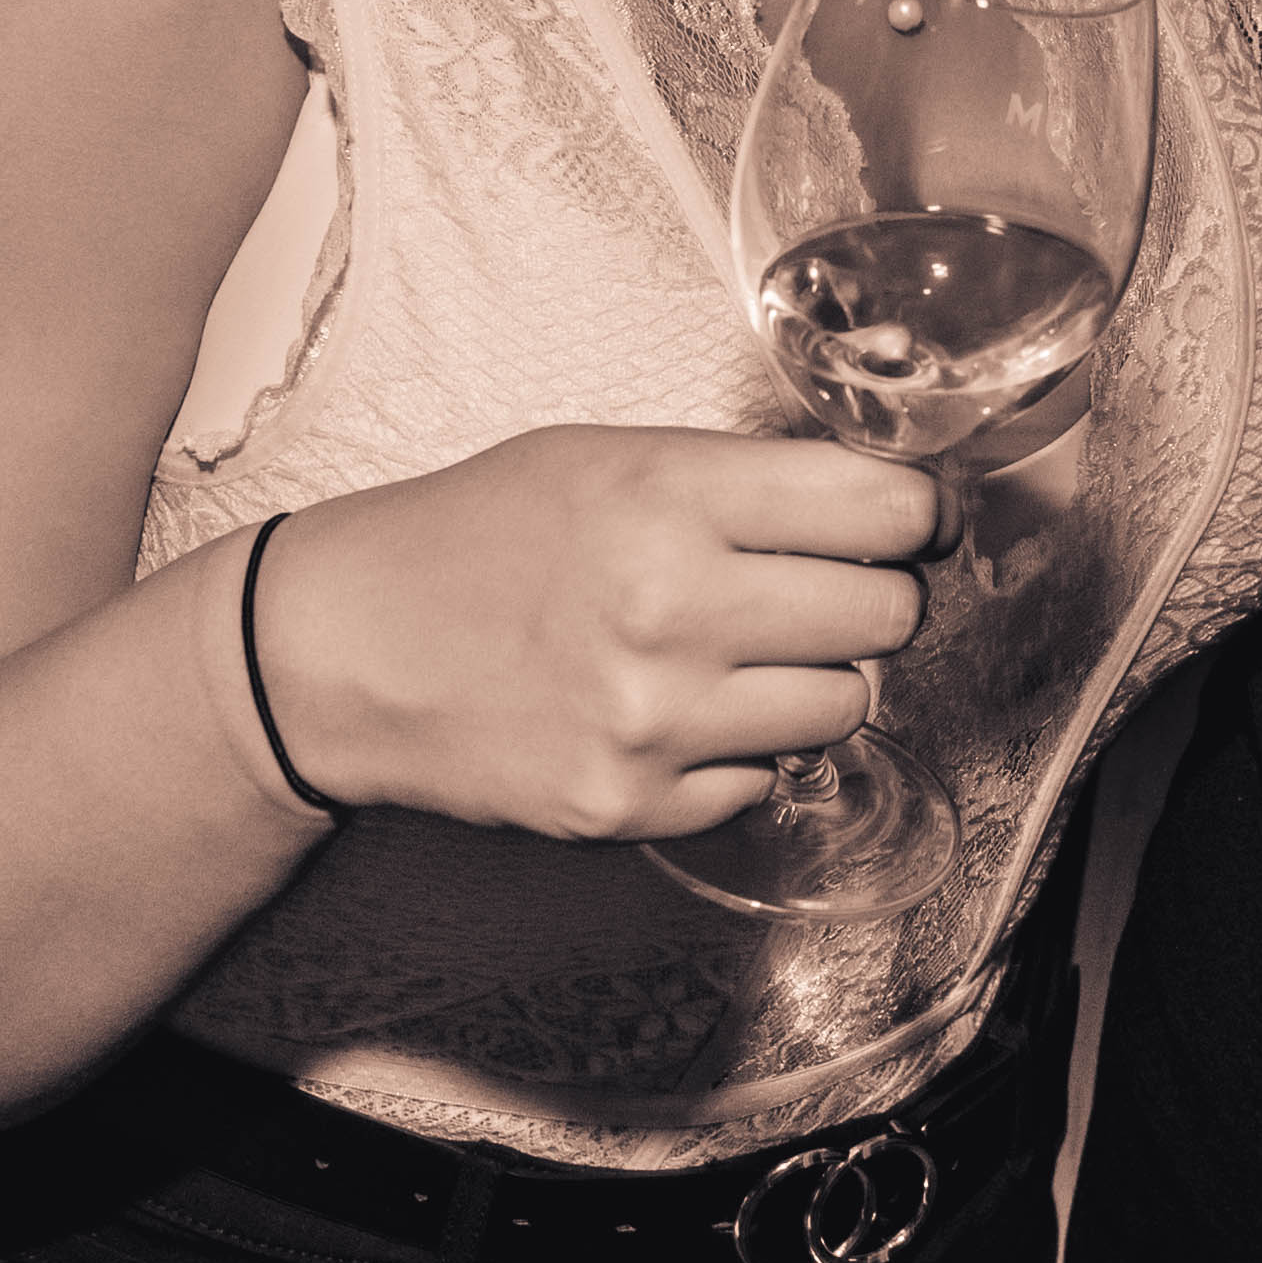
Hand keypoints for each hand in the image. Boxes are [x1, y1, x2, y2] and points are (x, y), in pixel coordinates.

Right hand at [240, 430, 949, 845]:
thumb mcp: (605, 457)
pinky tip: (683, 711)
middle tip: (825, 588)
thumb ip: (743, 480)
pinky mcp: (632, 805)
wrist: (344, 650)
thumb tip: (886, 509)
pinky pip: (764, 779)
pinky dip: (744, 749)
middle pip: (886, 614)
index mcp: (670, 497)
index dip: (917, 514)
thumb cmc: (475, 537)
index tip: (913, 522)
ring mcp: (655, 719)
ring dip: (816, 678)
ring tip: (744, 652)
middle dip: (875, 596)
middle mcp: (673, 608)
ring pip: (845, 706)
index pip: (883, 509)